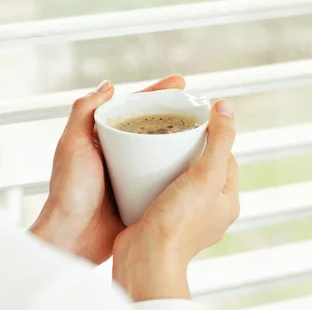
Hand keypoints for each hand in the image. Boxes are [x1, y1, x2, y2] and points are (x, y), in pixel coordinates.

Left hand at [30, 75, 184, 264]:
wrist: (70, 239)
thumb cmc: (68, 191)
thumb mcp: (72, 145)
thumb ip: (83, 113)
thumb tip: (108, 85)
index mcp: (102, 137)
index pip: (133, 107)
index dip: (157, 93)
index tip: (181, 83)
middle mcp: (118, 152)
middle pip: (151, 125)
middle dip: (174, 113)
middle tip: (199, 106)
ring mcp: (130, 174)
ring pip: (160, 150)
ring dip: (180, 140)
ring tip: (205, 131)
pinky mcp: (139, 195)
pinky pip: (164, 177)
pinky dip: (179, 169)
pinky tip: (197, 165)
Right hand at [112, 100, 238, 301]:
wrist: (145, 257)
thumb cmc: (178, 221)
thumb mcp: (206, 174)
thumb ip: (219, 140)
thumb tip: (226, 107)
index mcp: (226, 201)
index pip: (226, 157)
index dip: (213, 136)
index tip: (196, 122)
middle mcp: (208, 210)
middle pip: (202, 165)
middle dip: (188, 146)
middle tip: (171, 130)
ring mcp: (184, 215)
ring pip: (180, 176)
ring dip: (167, 160)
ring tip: (153, 144)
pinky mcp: (161, 217)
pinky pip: (160, 187)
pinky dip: (152, 175)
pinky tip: (139, 166)